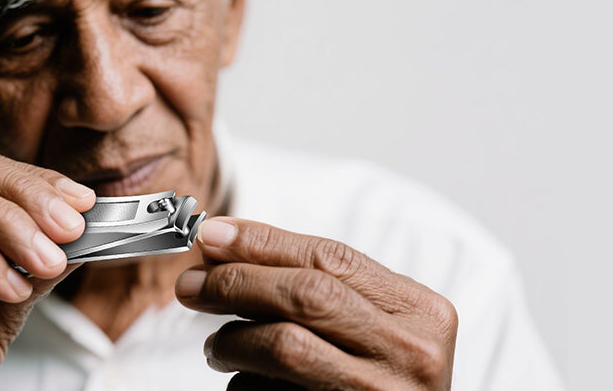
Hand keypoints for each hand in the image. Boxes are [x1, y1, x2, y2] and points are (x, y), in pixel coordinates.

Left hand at [175, 218, 457, 389]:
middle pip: (307, 295)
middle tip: (191, 284)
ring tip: (217, 346)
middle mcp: (412, 354)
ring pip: (286, 346)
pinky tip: (245, 383)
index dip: (262, 241)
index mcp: (422, 313)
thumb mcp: (372, 328)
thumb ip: (315, 288)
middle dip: (237, 282)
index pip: (332, 258)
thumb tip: (223, 248)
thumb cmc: (381, 382)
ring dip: (232, 339)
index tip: (211, 236)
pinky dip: (244, 384)